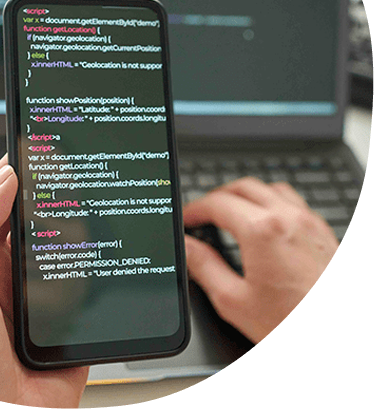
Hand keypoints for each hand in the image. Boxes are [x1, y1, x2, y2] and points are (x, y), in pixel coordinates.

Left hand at [0, 156, 88, 408]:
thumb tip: (4, 178)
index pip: (3, 202)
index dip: (22, 173)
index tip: (43, 146)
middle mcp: (12, 273)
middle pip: (43, 219)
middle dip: (58, 203)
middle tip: (73, 182)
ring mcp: (43, 294)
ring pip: (71, 245)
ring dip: (77, 241)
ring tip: (77, 239)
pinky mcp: (71, 315)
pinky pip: (91, 281)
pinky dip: (95, 273)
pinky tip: (93, 272)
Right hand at [184, 177, 350, 360]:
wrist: (346, 344)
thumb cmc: (298, 329)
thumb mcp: (234, 301)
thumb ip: (203, 267)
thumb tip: (186, 247)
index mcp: (262, 232)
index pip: (217, 204)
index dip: (194, 209)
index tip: (186, 219)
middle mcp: (288, 218)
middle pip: (242, 187)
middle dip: (216, 197)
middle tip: (202, 214)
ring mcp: (310, 223)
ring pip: (269, 189)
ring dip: (244, 195)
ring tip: (231, 212)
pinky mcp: (324, 233)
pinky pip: (293, 201)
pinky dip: (271, 202)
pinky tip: (266, 222)